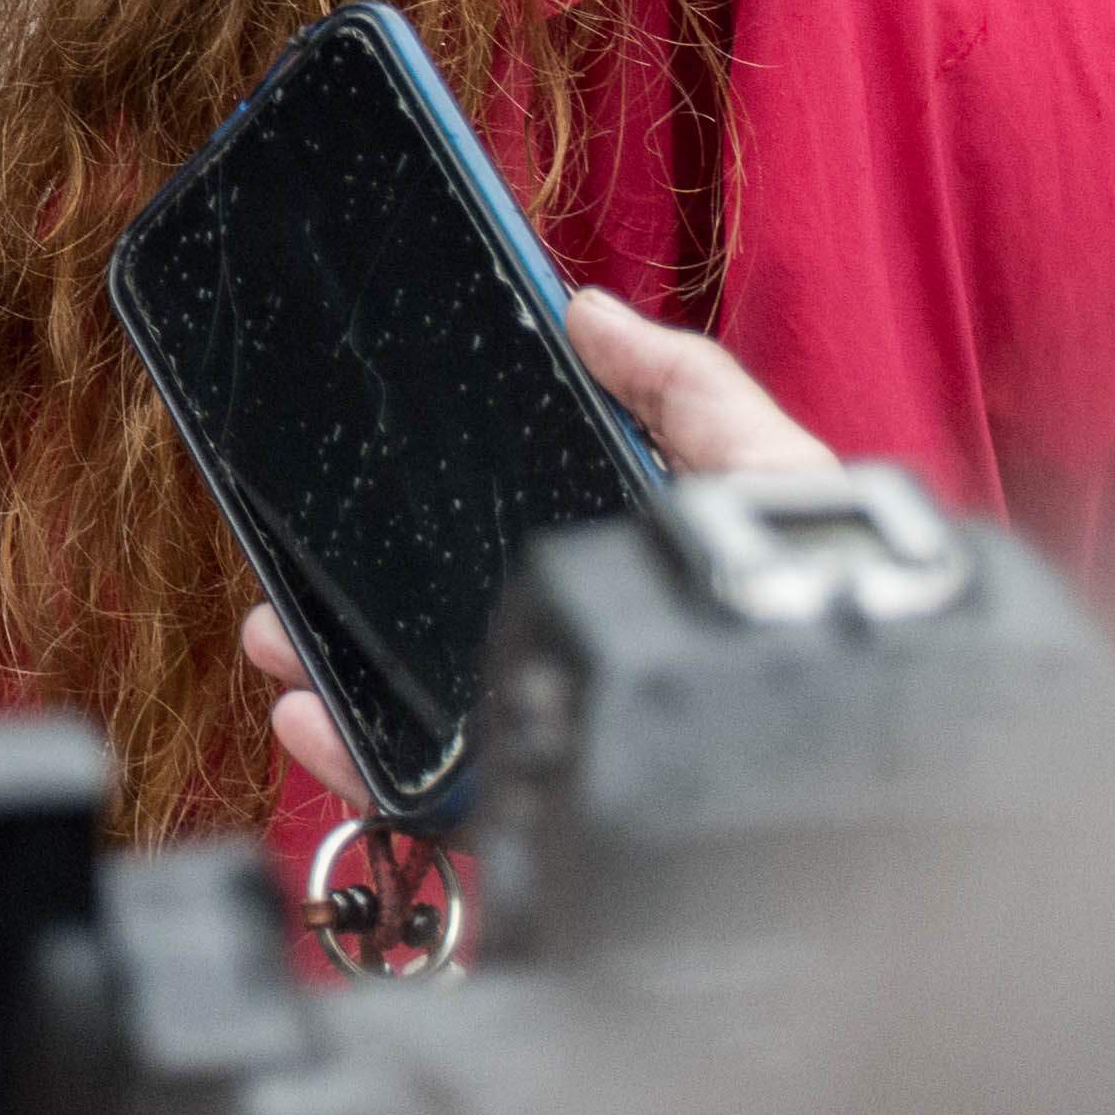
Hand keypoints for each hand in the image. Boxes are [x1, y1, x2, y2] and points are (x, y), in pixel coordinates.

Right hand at [235, 292, 832, 797]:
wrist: (838, 736)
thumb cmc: (816, 598)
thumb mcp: (762, 466)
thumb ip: (684, 386)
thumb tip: (587, 310)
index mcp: (618, 555)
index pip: (502, 516)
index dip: (422, 490)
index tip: (353, 450)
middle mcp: (575, 637)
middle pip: (434, 605)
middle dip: (346, 583)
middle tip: (291, 548)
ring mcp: (550, 723)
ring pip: (412, 696)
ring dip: (328, 662)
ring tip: (276, 632)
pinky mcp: (538, 804)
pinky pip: (430, 790)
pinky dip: (354, 761)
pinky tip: (312, 721)